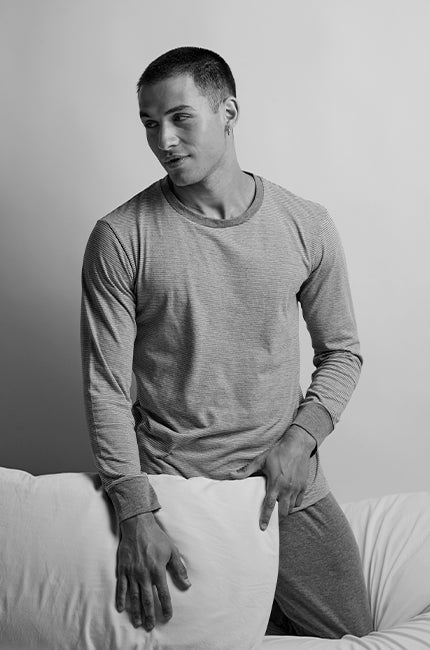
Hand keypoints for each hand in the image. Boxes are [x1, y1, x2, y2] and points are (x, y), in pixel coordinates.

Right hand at [116, 512, 190, 630]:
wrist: (138, 526)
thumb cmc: (157, 537)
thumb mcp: (172, 551)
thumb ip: (179, 568)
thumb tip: (188, 584)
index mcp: (158, 570)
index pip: (163, 594)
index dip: (166, 607)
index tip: (167, 616)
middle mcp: (144, 574)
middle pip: (147, 599)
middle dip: (149, 615)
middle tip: (149, 626)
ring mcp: (132, 573)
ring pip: (134, 596)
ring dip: (136, 611)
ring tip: (137, 622)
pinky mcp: (123, 569)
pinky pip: (121, 587)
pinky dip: (120, 598)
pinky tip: (121, 608)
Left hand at [230, 425, 314, 529]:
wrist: (297, 445)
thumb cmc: (278, 452)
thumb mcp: (260, 460)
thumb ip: (246, 470)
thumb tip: (231, 475)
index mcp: (275, 483)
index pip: (270, 505)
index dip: (265, 518)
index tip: (262, 527)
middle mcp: (287, 488)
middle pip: (283, 511)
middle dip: (277, 517)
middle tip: (272, 516)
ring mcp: (297, 488)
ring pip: (291, 507)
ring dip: (285, 509)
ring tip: (279, 506)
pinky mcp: (304, 486)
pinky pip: (299, 501)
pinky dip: (293, 503)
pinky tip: (288, 498)